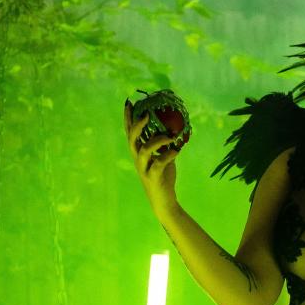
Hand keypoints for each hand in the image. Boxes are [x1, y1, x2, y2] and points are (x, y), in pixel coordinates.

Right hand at [124, 99, 180, 215]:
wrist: (164, 202)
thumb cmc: (163, 178)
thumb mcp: (164, 158)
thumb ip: (164, 145)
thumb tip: (173, 129)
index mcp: (139, 154)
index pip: (130, 133)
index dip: (128, 118)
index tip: (130, 103)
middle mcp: (138, 160)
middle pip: (132, 140)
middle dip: (137, 126)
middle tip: (146, 115)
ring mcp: (144, 169)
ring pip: (143, 151)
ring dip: (156, 141)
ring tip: (169, 136)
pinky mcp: (153, 178)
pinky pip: (159, 164)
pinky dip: (168, 156)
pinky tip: (176, 151)